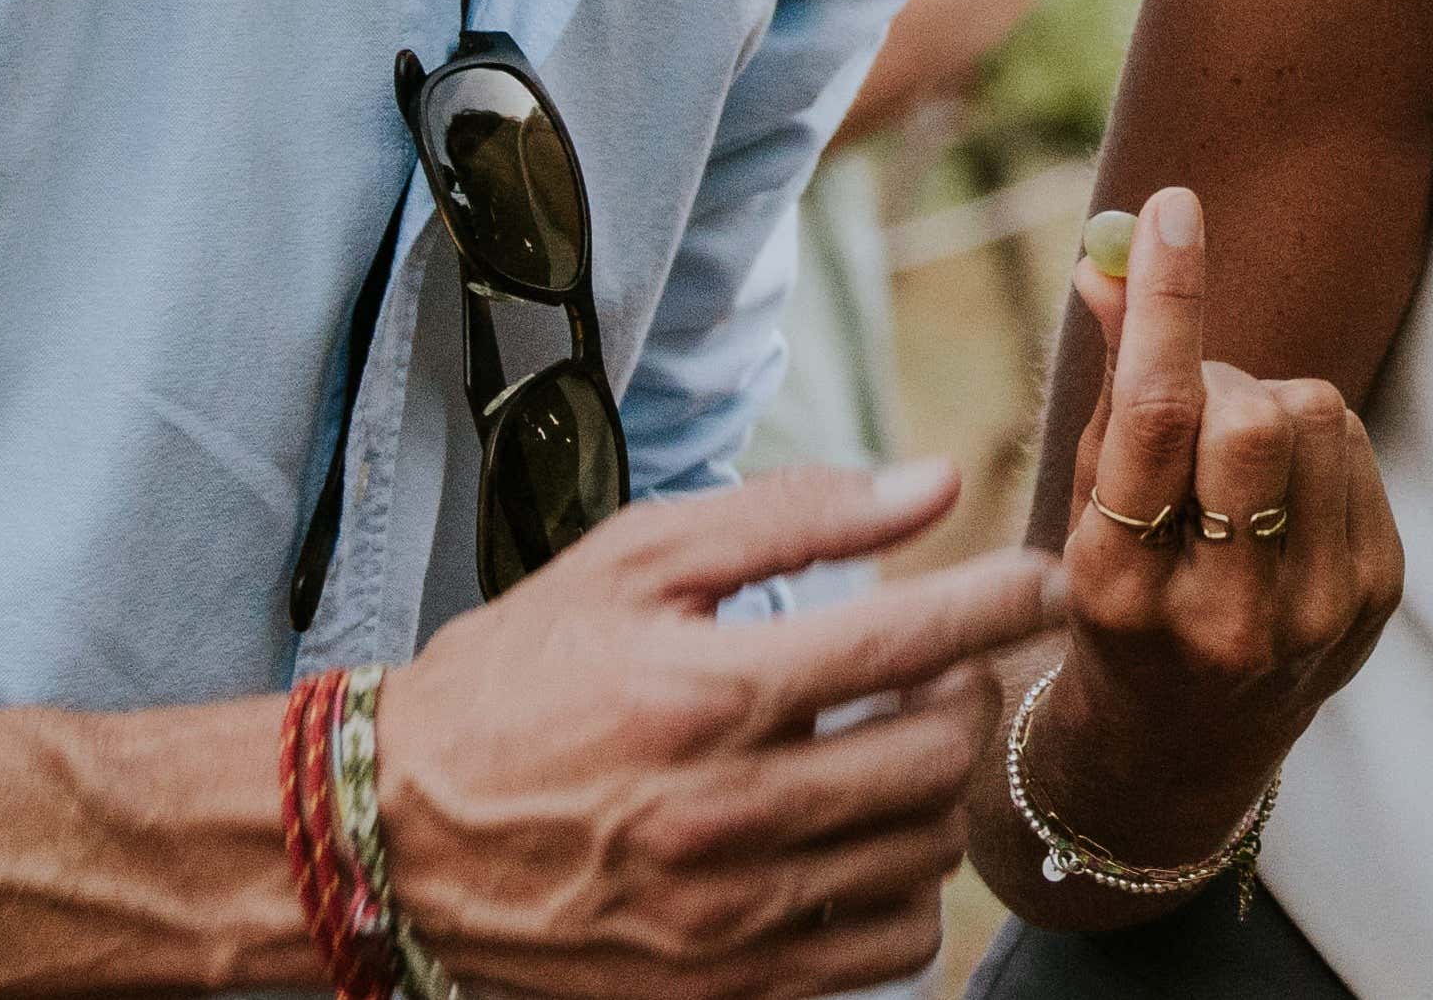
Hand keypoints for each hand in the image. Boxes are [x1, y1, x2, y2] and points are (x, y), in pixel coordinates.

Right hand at [372, 458, 1065, 998]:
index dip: (1001, 600)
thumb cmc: (514, 682)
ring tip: (886, 748)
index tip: (1039, 582)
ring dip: (934, 791)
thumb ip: (790, 516)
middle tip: (935, 668)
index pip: (911, 639)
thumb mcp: (630, 564)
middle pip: (938, 752)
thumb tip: (931, 483)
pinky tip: (857, 840)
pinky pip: (888, 947)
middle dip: (963, 695)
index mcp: (705, 694)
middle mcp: (726, 814)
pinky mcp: (727, 989)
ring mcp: (729, 918)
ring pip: (926, 854)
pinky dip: (900, 889)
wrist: (393, 838)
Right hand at [1039, 186, 1403, 852]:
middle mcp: (1223, 613)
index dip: (1167, 300)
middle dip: (1218, 374)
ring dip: (1268, 404)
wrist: (1182, 749)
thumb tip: (1109, 258)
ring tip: (1231, 464)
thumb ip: (1109, 386)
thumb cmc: (1120, 603)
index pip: (1157, 417)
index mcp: (1121, 590)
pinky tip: (1278, 497)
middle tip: (1189, 404)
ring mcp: (1313, 613)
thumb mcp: (1087, 510)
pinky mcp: (1375, 595)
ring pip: (1317, 414)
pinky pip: (1355, 446)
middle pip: (1254, 412)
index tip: (1171, 211)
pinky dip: (1313, 443)